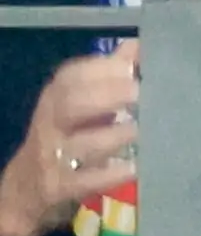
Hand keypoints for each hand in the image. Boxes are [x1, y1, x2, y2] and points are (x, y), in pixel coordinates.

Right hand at [0, 47, 140, 235]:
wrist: (25, 189)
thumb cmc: (63, 137)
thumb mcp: (77, 105)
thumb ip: (107, 77)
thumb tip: (137, 46)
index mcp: (54, 99)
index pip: (70, 77)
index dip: (101, 69)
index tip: (134, 66)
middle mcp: (49, 123)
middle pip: (70, 104)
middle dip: (106, 96)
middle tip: (141, 93)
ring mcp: (51, 156)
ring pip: (78, 143)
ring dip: (111, 135)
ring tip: (140, 129)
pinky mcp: (58, 187)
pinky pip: (82, 181)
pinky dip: (108, 174)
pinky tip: (134, 168)